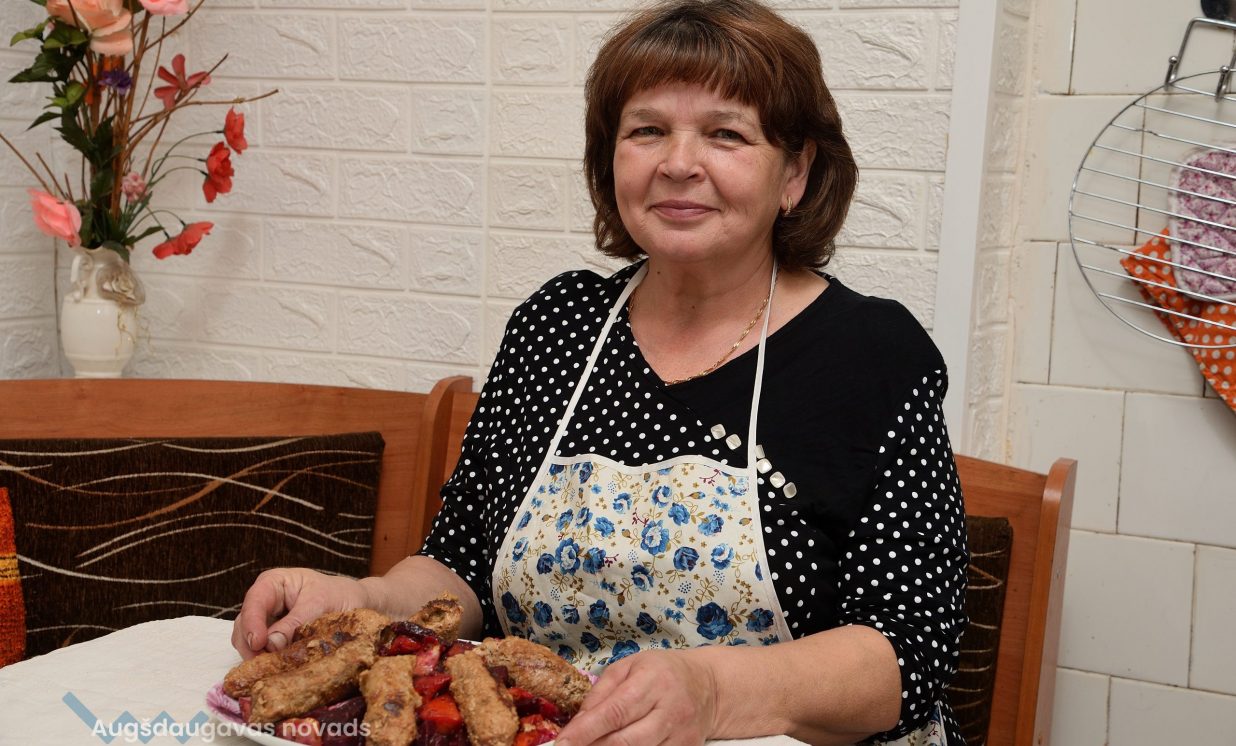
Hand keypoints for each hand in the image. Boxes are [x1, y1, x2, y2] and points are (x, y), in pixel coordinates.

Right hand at [229, 567, 370, 659]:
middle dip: (250, 645)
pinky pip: (261, 652)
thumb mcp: (321, 605)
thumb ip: (296, 623)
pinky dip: (266, 661)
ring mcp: (266, 621)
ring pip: (248, 641)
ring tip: (272, 669)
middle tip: (263, 665)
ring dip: (257, 656)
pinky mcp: (272, 640)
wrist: (355, 604)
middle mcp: (265, 602)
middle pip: (245, 624)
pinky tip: (276, 670)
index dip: (253, 623)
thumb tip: (270, 644)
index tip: (259, 643)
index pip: (255, 601)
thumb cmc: (339, 596)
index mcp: (274, 583)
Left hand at [555, 649, 716, 745]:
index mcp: (652, 681)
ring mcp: (680, 735)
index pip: (614, 712)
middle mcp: (669, 709)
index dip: (585, 731)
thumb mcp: (629, 666)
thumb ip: (601, 691)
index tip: (563, 743)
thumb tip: (578, 721)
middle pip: (625, 741)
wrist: (708, 686)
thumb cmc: (662, 672)